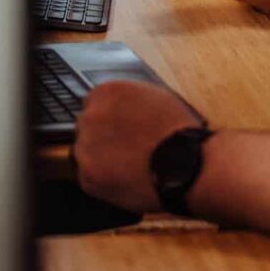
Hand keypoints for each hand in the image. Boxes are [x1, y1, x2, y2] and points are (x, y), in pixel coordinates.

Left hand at [73, 80, 205, 213]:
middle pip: (87, 125)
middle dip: (102, 135)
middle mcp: (91, 116)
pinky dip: (103, 178)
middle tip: (126, 145)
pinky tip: (125, 175)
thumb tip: (119, 105)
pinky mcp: (87, 176)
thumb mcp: (154, 95)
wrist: (183, 163)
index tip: (118, 125)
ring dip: (101, 156)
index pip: (94, 102)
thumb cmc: (177, 129)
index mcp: (106, 92)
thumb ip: (128, 97)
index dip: (109, 116)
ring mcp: (86, 147)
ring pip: (85, 151)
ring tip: (128, 162)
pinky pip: (89, 176)